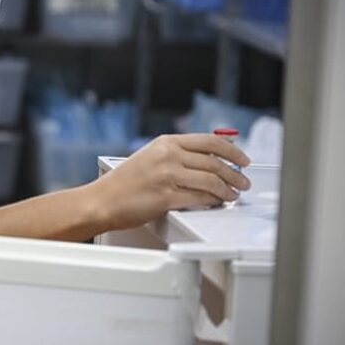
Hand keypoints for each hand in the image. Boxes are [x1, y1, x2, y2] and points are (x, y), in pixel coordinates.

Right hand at [87, 134, 251, 231]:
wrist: (100, 201)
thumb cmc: (122, 184)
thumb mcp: (149, 158)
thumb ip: (176, 156)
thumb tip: (207, 160)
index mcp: (165, 143)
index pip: (210, 141)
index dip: (232, 150)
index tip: (242, 158)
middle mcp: (168, 156)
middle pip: (215, 162)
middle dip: (235, 173)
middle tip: (243, 181)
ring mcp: (167, 176)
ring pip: (212, 180)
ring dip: (228, 189)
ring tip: (234, 194)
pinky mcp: (166, 197)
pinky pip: (200, 198)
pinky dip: (214, 201)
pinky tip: (217, 202)